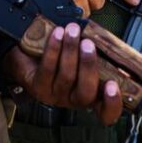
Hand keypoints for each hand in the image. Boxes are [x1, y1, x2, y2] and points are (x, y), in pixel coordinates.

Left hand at [4, 23, 122, 125]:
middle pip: (86, 93)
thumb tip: (102, 35)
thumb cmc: (62, 53)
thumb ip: (94, 51)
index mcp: (92, 94)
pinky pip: (47, 69)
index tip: (113, 85)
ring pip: (66, 77)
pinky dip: (54, 49)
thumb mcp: (82, 53)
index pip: (106, 112)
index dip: (112, 104)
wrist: (28, 53)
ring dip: (70, 50)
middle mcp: (74, 100)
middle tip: (88, 44)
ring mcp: (55, 96)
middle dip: (88, 66)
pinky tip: (57, 34)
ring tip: (72, 31)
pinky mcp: (37, 88)